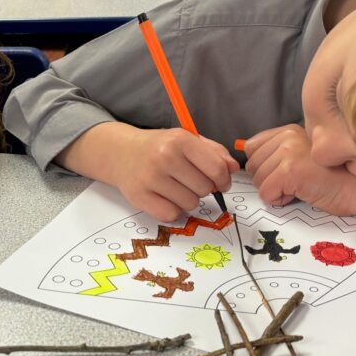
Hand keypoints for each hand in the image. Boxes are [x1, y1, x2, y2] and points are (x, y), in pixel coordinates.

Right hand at [57, 123, 238, 221]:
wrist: (121, 152)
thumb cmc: (159, 147)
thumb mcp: (186, 140)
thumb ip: (214, 152)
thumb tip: (234, 169)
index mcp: (180, 140)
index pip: (217, 169)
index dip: (224, 180)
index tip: (221, 182)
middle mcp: (165, 157)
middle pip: (205, 189)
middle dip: (204, 189)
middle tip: (191, 182)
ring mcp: (150, 178)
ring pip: (190, 204)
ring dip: (188, 200)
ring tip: (176, 188)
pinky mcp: (139, 196)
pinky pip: (171, 215)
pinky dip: (172, 210)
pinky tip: (165, 198)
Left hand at [244, 125, 355, 219]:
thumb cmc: (330, 177)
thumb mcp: (301, 154)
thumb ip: (275, 150)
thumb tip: (243, 149)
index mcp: (289, 129)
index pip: (252, 147)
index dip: (264, 165)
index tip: (286, 171)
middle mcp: (288, 136)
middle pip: (252, 166)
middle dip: (269, 180)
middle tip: (297, 180)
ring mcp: (288, 152)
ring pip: (257, 182)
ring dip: (276, 191)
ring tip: (301, 185)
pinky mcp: (290, 171)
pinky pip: (266, 194)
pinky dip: (280, 201)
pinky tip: (300, 193)